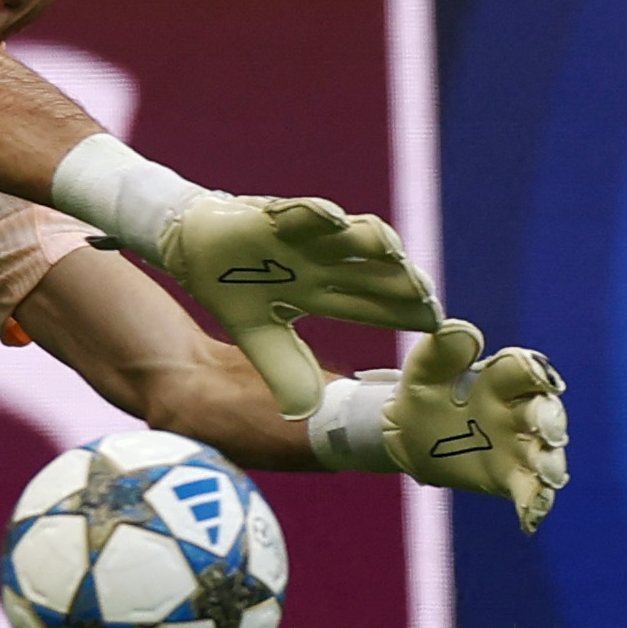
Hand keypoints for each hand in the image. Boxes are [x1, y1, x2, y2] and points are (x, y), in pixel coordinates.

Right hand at [153, 194, 443, 418]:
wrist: (191, 249)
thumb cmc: (232, 287)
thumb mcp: (257, 336)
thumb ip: (283, 369)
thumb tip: (305, 415)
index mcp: (321, 293)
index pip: (372, 307)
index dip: (402, 314)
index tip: (435, 325)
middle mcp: (322, 264)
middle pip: (370, 272)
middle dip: (398, 280)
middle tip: (426, 292)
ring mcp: (303, 239)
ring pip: (346, 238)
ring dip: (370, 241)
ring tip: (392, 250)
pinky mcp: (274, 216)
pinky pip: (299, 212)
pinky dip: (314, 214)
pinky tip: (333, 217)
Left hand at [381, 319, 570, 533]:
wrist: (405, 434)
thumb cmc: (420, 394)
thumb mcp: (422, 372)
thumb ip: (441, 352)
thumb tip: (464, 330)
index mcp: (499, 379)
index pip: (525, 371)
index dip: (536, 371)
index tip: (540, 376)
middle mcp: (517, 411)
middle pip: (545, 413)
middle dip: (550, 421)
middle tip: (546, 429)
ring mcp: (518, 445)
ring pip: (546, 454)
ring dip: (551, 463)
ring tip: (547, 474)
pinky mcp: (510, 477)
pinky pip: (530, 490)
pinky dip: (534, 503)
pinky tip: (529, 520)